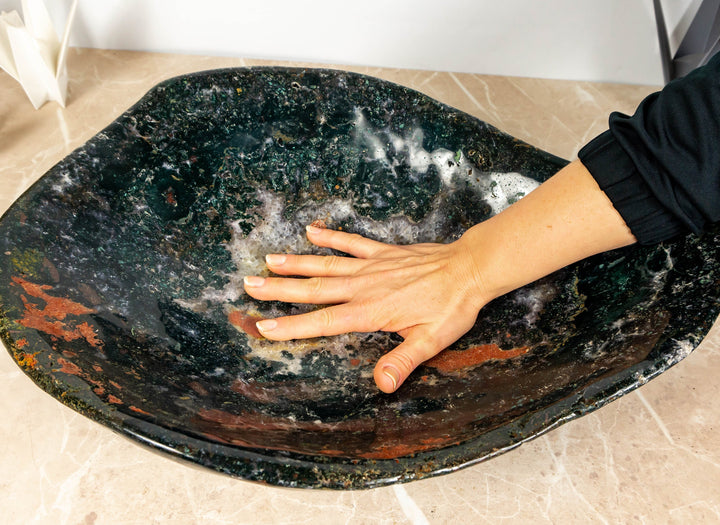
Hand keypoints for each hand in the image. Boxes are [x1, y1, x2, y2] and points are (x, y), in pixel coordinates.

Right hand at [242, 161, 637, 392]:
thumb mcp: (430, 341)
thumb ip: (402, 362)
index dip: (291, 326)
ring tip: (268, 261)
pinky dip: (331, 236)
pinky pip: (351, 243)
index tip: (263, 326)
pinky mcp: (382, 253)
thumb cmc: (451, 308)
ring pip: (325, 265)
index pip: (323, 321)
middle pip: (314, 289)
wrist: (470, 268)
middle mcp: (364, 286)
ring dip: (296, 263)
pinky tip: (312, 230)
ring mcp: (371, 266)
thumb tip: (381, 385)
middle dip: (279, 290)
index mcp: (370, 311)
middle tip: (248, 286)